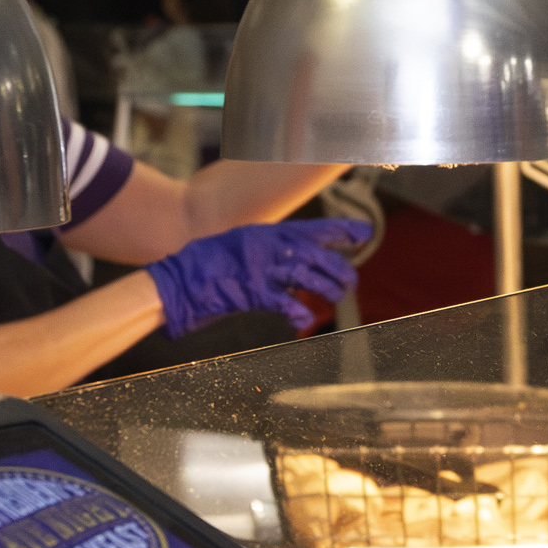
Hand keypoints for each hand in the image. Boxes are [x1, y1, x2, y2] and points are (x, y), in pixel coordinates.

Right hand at [148, 215, 367, 332]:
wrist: (182, 276)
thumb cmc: (213, 261)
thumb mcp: (248, 244)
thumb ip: (275, 249)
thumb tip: (301, 261)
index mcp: (273, 233)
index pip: (318, 229)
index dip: (345, 232)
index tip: (364, 235)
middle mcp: (274, 247)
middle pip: (322, 256)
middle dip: (341, 270)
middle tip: (348, 282)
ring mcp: (266, 269)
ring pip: (311, 277)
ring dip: (328, 290)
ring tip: (333, 297)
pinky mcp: (256, 292)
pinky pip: (287, 302)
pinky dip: (299, 313)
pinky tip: (303, 319)